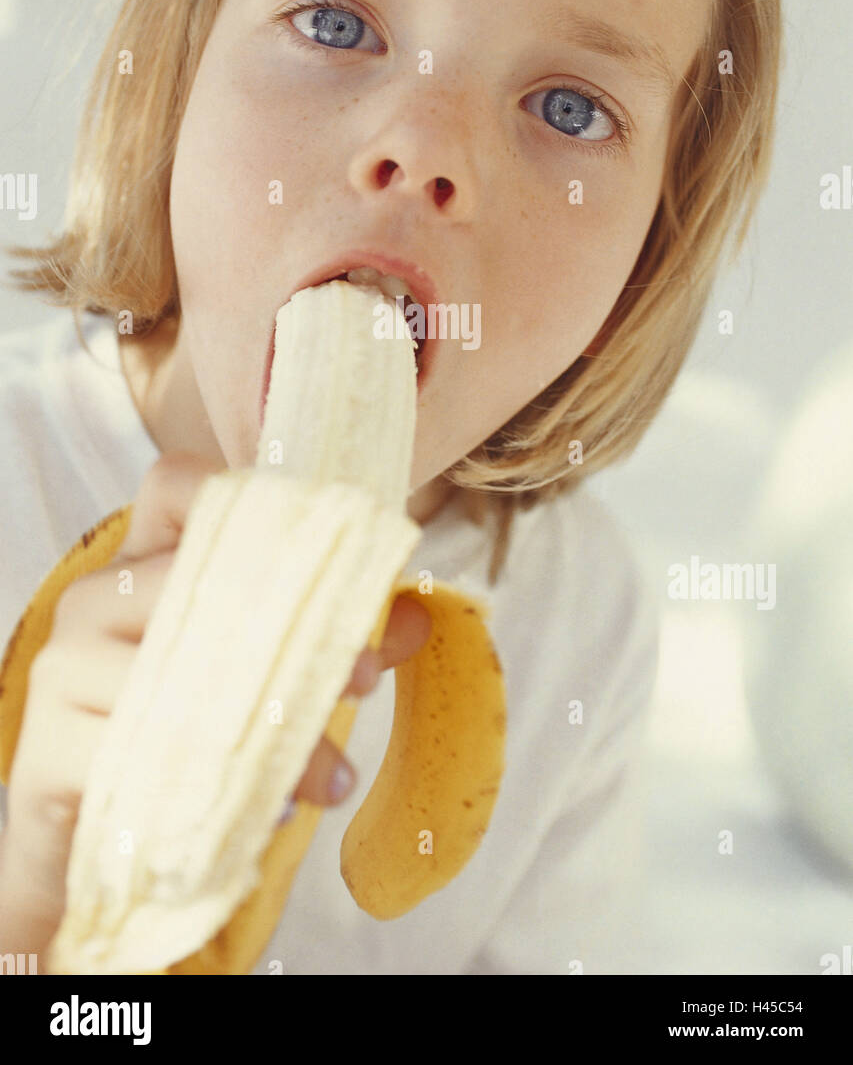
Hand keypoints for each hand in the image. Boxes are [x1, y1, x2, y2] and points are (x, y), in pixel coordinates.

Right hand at [0, 451, 430, 948]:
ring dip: (278, 732)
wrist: (88, 824)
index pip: (179, 485)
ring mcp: (64, 666)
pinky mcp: (49, 745)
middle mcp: (94, 596)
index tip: (326, 557)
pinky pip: (148, 756)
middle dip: (301, 635)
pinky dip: (223, 788)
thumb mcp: (260, 668)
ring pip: (189, 679)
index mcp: (141, 558)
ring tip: (335, 777)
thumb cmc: (184, 721)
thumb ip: (331, 634)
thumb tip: (421, 615)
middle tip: (364, 681)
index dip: (254, 502)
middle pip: (205, 583)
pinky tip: (272, 811)